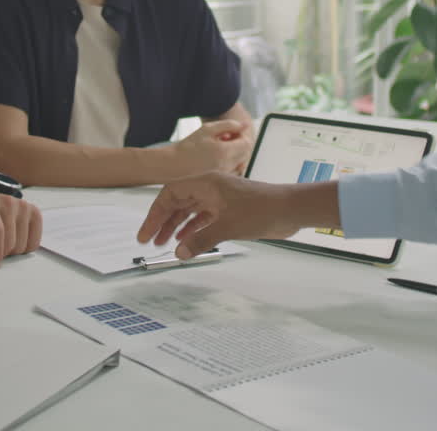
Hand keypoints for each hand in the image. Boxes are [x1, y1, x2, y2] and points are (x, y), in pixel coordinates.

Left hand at [0, 193, 42, 268]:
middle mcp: (7, 202)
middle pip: (11, 240)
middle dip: (2, 254)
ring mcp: (23, 206)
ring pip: (23, 244)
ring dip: (12, 252)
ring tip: (2, 245)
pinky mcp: (34, 212)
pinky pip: (35, 242)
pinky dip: (25, 249)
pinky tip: (14, 242)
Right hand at [136, 172, 312, 258]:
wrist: (290, 209)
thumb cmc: (262, 209)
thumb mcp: (227, 227)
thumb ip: (201, 240)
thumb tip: (179, 253)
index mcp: (206, 183)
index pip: (169, 194)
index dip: (155, 213)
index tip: (146, 233)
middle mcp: (210, 188)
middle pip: (178, 202)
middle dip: (163, 221)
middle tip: (150, 241)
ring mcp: (220, 199)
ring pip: (190, 211)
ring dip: (177, 226)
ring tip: (165, 244)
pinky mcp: (230, 210)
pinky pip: (204, 218)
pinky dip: (193, 229)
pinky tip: (187, 242)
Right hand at [173, 119, 253, 176]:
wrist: (174, 165)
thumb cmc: (188, 147)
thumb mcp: (207, 129)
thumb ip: (228, 125)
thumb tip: (244, 125)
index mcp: (225, 152)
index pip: (246, 143)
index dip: (241, 135)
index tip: (231, 132)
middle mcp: (227, 166)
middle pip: (245, 154)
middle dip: (239, 144)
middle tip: (224, 139)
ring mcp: (224, 175)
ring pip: (241, 163)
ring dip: (236, 155)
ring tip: (220, 149)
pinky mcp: (220, 181)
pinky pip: (234, 172)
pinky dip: (230, 164)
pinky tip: (217, 159)